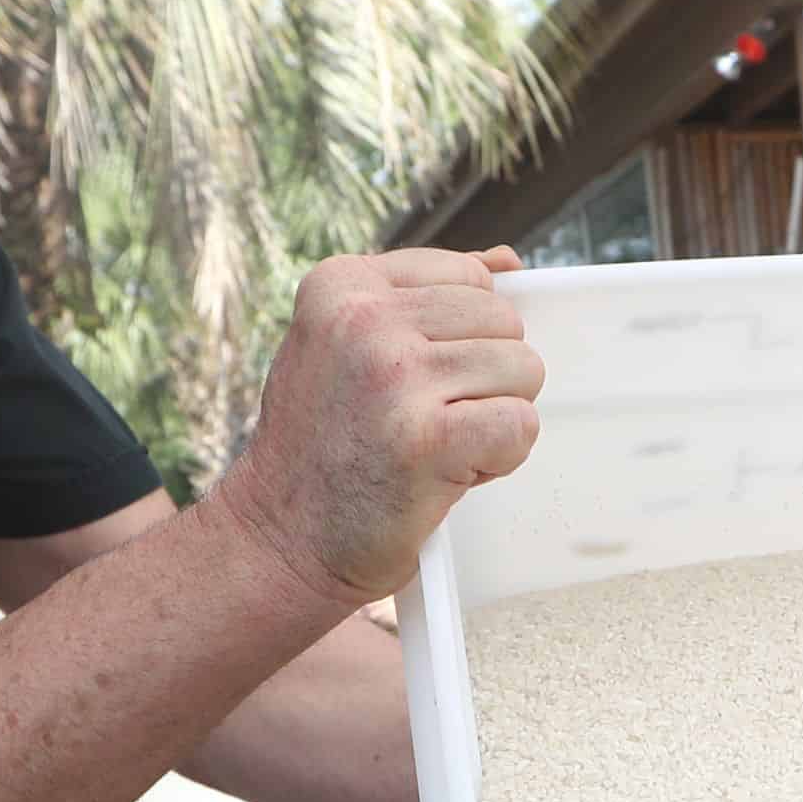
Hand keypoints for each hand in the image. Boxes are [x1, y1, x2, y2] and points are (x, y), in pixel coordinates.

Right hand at [213, 247, 541, 600]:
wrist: (280, 539)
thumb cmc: (325, 447)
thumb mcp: (348, 345)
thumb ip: (424, 300)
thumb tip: (508, 262)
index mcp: (343, 282)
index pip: (470, 278)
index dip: (459, 339)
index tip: (405, 382)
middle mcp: (364, 318)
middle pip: (504, 323)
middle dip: (482, 379)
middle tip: (419, 422)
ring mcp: (394, 375)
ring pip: (522, 370)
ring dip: (490, 419)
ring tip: (430, 448)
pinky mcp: (425, 437)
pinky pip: (520, 425)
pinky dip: (499, 458)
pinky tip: (446, 474)